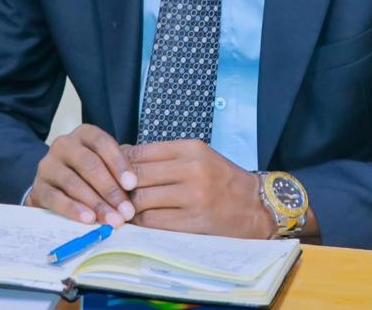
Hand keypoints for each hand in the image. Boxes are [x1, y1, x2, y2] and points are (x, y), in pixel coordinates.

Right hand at [26, 124, 137, 227]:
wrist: (54, 185)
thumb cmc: (87, 173)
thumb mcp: (104, 164)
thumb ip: (118, 171)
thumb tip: (137, 188)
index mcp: (84, 134)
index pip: (102, 143)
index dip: (118, 163)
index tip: (132, 185)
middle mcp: (64, 145)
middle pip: (89, 164)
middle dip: (110, 189)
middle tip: (126, 211)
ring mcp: (48, 165)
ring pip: (73, 182)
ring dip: (96, 203)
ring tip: (112, 220)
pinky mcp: (39, 187)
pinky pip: (56, 198)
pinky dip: (73, 210)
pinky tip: (88, 220)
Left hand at [123, 140, 274, 237]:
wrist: (255, 206)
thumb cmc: (222, 179)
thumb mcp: (199, 157)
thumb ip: (165, 156)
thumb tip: (123, 155)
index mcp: (192, 149)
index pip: (141, 151)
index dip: (122, 163)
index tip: (116, 171)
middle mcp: (192, 169)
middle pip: (138, 175)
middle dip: (122, 185)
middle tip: (117, 193)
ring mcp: (193, 197)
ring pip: (141, 199)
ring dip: (129, 206)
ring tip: (128, 208)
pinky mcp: (192, 222)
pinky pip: (152, 222)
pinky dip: (141, 222)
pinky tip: (142, 220)